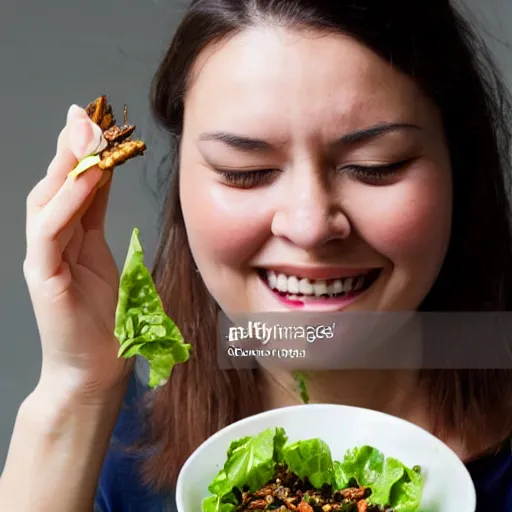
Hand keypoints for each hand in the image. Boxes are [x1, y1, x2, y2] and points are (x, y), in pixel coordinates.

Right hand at [23, 105, 132, 402]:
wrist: (95, 367)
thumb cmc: (107, 320)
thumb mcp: (109, 257)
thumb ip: (101, 219)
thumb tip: (107, 182)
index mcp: (73, 237)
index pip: (77, 185)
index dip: (85, 152)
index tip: (95, 119)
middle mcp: (55, 242)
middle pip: (57, 185)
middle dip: (71, 148)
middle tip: (86, 114)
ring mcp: (44, 258)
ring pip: (47, 201)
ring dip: (66, 166)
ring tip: (85, 135)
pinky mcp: (43, 277)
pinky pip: (49, 232)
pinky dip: (65, 204)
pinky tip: (83, 180)